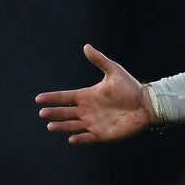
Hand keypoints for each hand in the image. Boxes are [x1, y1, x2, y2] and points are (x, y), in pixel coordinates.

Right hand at [36, 44, 152, 143]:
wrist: (146, 104)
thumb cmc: (130, 88)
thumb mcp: (114, 71)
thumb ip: (100, 60)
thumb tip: (86, 46)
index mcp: (87, 96)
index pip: (65, 97)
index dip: (52, 98)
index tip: (38, 98)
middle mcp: (87, 110)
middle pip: (65, 112)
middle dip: (54, 113)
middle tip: (43, 113)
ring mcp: (93, 123)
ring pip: (72, 125)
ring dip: (62, 126)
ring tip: (50, 126)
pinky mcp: (102, 134)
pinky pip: (87, 137)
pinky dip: (79, 138)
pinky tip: (71, 138)